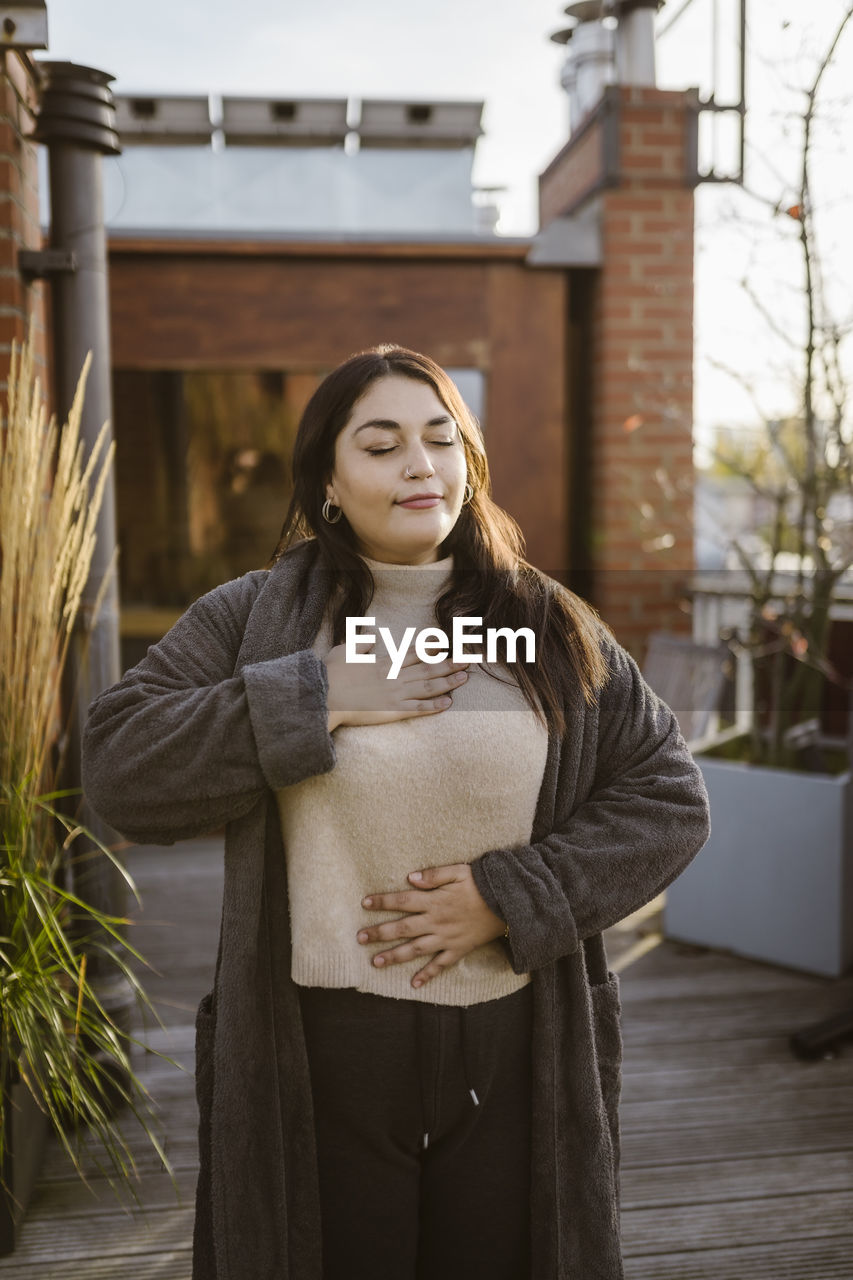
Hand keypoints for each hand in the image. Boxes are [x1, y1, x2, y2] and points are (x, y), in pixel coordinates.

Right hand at [325, 642, 468, 731]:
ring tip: (465, 678)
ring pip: (428, 686)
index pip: (413, 652)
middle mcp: (394, 675)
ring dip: (448, 682)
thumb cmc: (331, 674)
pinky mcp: (392, 711)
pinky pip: (417, 709)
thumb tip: (370, 636)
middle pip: (428, 667)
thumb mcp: (345, 651)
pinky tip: (448, 703)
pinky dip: (433, 706)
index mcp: (384, 661)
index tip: (446, 642)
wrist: (325, 697)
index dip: (432, 647)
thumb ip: (361, 643)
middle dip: (449, 663)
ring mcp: (395, 694)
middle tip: (468, 659)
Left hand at [356, 863, 506, 989]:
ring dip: (394, 956)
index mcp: (435, 900)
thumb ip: (434, 875)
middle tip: (359, 938)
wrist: (508, 904)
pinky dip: (427, 975)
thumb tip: (410, 877)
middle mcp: (437, 921)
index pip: (403, 901)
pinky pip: (440, 965)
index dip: (383, 902)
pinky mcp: (459, 950)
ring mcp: (447, 938)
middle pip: (403, 928)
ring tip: (375, 962)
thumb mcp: (459, 872)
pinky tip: (414, 984)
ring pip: (415, 949)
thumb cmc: (482, 884)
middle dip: (379, 933)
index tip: (365, 903)